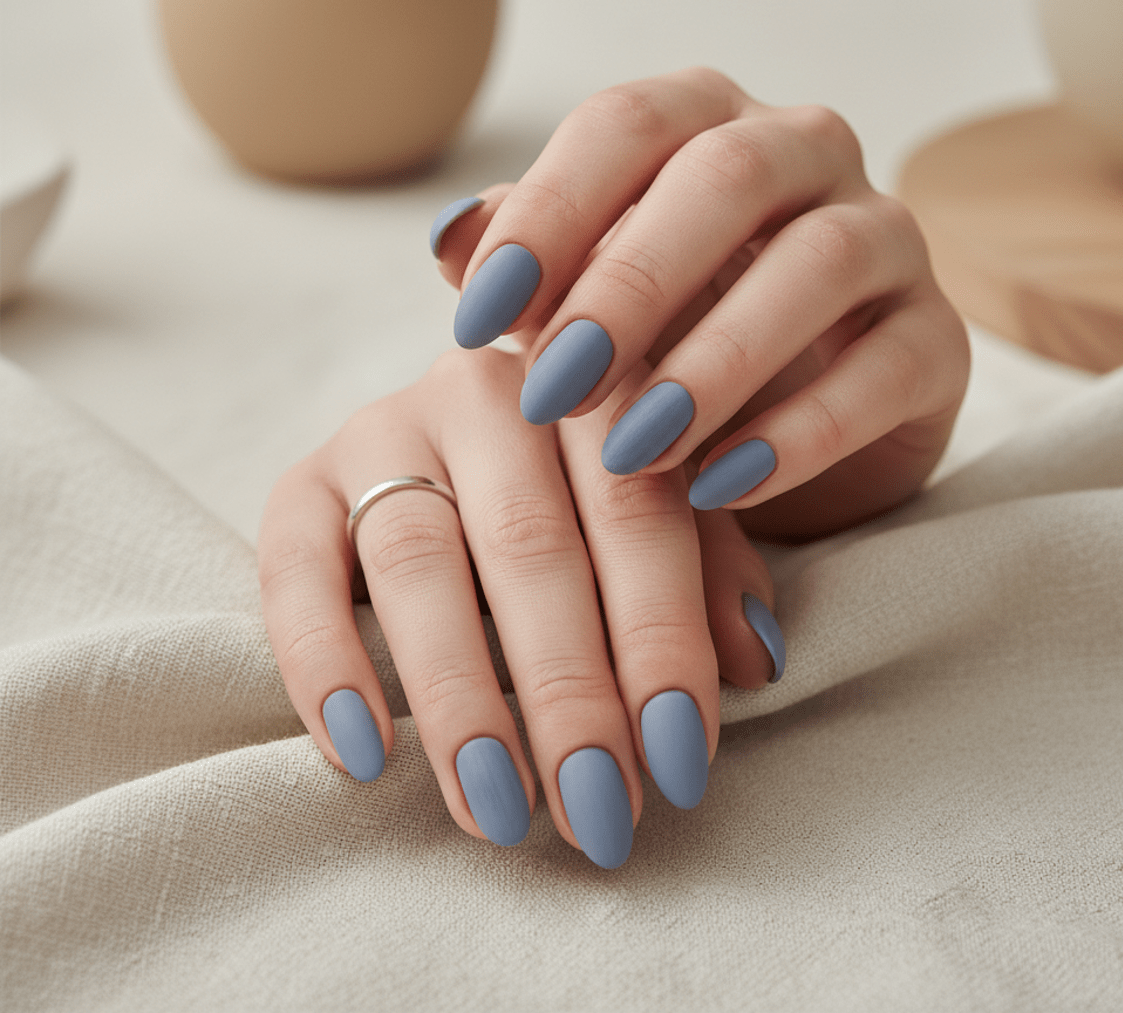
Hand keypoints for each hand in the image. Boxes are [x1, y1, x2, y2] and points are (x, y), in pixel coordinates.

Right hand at [258, 348, 779, 867]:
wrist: (455, 449)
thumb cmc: (583, 501)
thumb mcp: (666, 514)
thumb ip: (711, 569)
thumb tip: (751, 661)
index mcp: (590, 389)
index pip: (636, 511)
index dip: (660, 638)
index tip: (679, 762)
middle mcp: (483, 394)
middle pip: (528, 543)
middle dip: (566, 689)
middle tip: (596, 811)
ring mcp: (382, 431)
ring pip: (415, 558)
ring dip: (460, 696)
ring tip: (497, 809)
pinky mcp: (299, 481)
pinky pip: (294, 571)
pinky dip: (325, 665)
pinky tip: (363, 755)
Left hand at [431, 67, 969, 541]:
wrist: (791, 434)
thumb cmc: (668, 347)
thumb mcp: (588, 302)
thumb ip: (529, 263)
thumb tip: (449, 239)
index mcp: (707, 125)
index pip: (627, 124)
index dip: (549, 211)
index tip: (478, 316)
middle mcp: (806, 156)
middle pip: (727, 175)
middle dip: (632, 284)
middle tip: (556, 387)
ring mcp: (888, 240)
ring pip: (821, 262)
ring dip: (717, 360)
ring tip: (635, 449)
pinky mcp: (937, 339)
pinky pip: (886, 369)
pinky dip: (802, 432)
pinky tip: (721, 486)